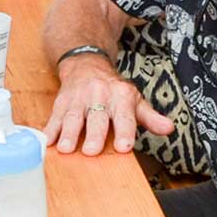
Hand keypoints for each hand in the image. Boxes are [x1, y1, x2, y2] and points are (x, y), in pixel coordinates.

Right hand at [43, 56, 170, 155]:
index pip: (124, 116)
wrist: (87, 65)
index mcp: (121, 96)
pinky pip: (55, 117)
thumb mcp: (135, 100)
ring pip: (73, 116)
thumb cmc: (113, 90)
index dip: (124, 131)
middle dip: (93, 134)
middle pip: (96, 117)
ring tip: (65, 149)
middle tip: (91, 152)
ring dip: (68, 133)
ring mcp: (78, 98)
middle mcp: (99, 95)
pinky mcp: (61, 102)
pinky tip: (47, 142)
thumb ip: (150, 118)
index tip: (124, 147)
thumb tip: (169, 128)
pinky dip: (50, 130)